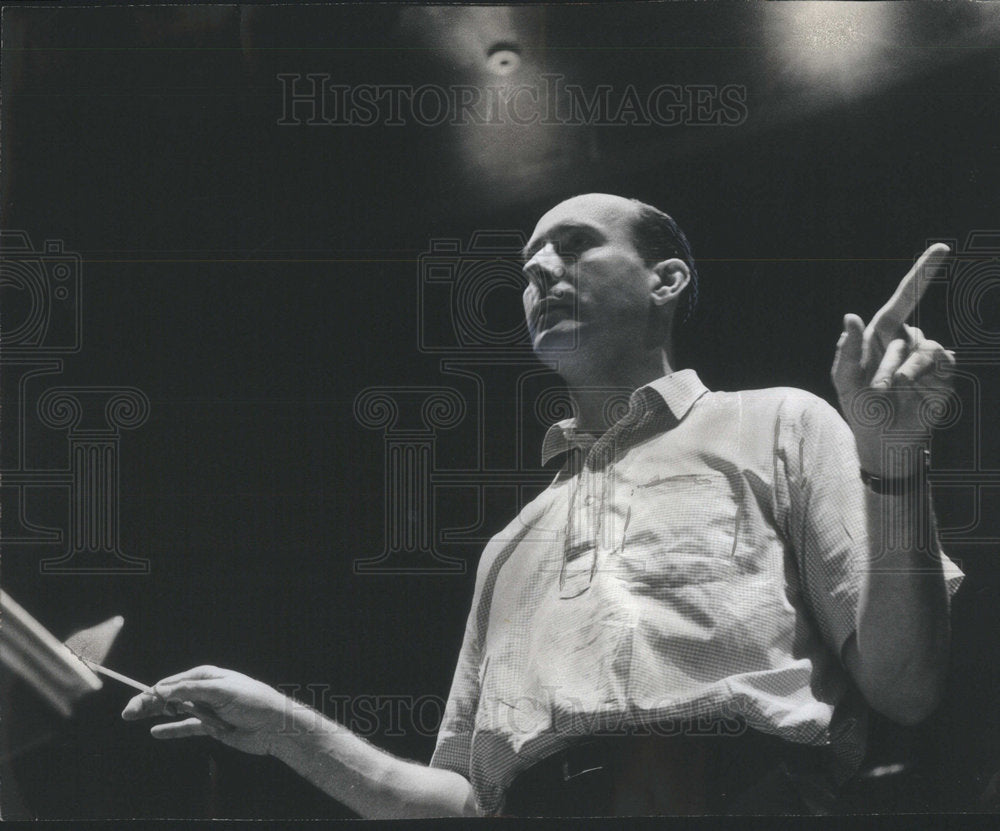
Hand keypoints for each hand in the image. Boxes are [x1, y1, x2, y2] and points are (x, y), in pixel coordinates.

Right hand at [121, 665, 291, 755]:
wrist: (275, 726)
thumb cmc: (253, 701)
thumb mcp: (222, 691)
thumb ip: (192, 691)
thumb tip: (164, 690)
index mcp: (207, 676)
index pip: (174, 682)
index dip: (154, 691)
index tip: (139, 701)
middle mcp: (204, 690)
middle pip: (170, 696)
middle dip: (148, 702)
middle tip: (127, 712)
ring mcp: (206, 708)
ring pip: (175, 711)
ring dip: (155, 714)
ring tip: (132, 717)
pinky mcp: (210, 726)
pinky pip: (186, 727)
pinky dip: (171, 729)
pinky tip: (155, 731)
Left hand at [831, 243, 955, 475]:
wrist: (886, 440)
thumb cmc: (861, 408)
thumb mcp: (845, 381)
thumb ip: (847, 349)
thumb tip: (851, 315)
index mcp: (881, 335)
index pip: (902, 299)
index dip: (922, 274)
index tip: (943, 249)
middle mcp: (906, 341)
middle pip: (904, 336)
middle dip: (888, 366)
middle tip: (879, 390)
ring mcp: (926, 356)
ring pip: (923, 349)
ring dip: (904, 373)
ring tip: (893, 392)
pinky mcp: (943, 373)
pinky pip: (940, 362)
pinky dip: (924, 376)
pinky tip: (914, 390)